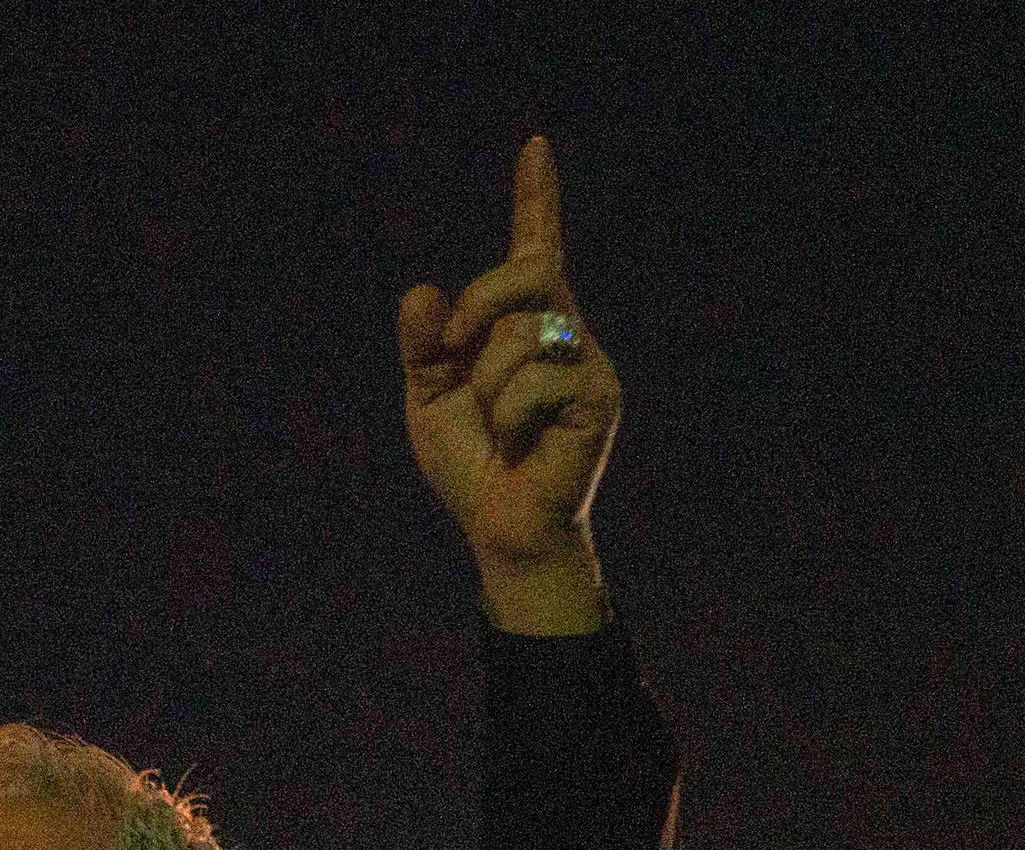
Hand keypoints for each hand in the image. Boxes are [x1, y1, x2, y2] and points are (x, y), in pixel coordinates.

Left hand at [395, 137, 620, 630]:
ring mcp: (587, 361)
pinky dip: (510, 414)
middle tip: (451, 351)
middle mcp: (564, 331)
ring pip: (523, 333)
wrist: (500, 528)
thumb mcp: (429, 399)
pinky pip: (538, 379)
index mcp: (523, 325)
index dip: (536, 198)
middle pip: (526, 273)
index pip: (535, 249)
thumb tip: (423, 291)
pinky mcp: (601, 396)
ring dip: (487, 387)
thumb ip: (424, 347)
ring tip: (500, 429)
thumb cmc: (471, 464)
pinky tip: (521, 443)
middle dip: (478, 304)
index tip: (534, 145)